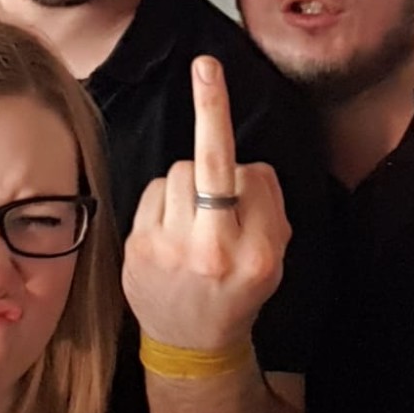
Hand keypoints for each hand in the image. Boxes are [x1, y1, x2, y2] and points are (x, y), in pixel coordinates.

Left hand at [122, 57, 290, 352]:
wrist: (193, 344)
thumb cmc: (238, 290)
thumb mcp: (275, 256)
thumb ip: (265, 206)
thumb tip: (241, 163)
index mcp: (258, 254)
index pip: (249, 175)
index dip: (223, 119)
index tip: (208, 70)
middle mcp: (214, 252)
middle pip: (210, 165)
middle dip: (213, 131)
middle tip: (207, 69)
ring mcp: (170, 251)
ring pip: (179, 174)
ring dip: (190, 183)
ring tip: (196, 218)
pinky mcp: (138, 249)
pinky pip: (154, 192)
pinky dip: (165, 200)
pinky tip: (172, 228)